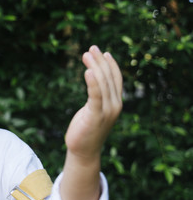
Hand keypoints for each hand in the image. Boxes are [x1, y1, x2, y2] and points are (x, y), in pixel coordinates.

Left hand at [65, 45, 122, 160]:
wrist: (84, 150)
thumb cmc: (87, 128)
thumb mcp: (95, 109)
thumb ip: (98, 97)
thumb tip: (94, 79)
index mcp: (116, 103)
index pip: (116, 79)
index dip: (111, 65)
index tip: (104, 53)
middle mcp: (115, 105)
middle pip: (108, 78)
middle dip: (99, 61)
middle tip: (91, 48)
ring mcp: (107, 111)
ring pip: (102, 83)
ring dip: (94, 66)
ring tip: (86, 54)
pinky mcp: (95, 116)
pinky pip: (95, 96)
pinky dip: (93, 83)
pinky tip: (88, 71)